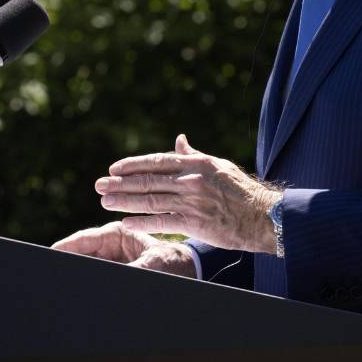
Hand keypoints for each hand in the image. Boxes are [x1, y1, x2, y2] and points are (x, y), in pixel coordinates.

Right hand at [51, 221, 197, 277]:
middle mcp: (110, 245)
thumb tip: (120, 274)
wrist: (187, 271)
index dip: (65, 247)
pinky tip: (76, 290)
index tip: (51, 253)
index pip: (84, 239)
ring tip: (62, 283)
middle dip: (67, 262)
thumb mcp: (155, 264)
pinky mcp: (113, 272)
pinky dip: (86, 282)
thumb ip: (136, 268)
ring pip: (85, 266)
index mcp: (117, 233)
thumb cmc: (173, 261)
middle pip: (80, 254)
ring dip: (76, 272)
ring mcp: (110, 259)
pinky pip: (95, 275)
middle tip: (52, 272)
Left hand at [95, 134, 280, 253]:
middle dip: (120, 183)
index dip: (132, 165)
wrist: (263, 215)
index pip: (157, 161)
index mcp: (195, 163)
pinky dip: (143, 221)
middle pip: (148, 180)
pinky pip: (163, 222)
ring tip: (105, 201)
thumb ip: (193, 154)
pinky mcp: (195, 223)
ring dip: (124, 201)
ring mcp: (192, 201)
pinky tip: (126, 222)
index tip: (113, 169)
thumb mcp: (216, 164)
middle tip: (98, 185)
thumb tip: (179, 139)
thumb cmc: (239, 189)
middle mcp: (190, 180)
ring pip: (151, 200)